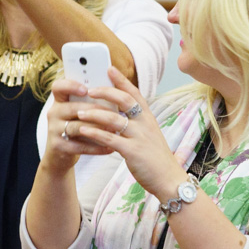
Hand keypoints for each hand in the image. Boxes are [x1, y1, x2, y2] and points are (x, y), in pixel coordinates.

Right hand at [45, 78, 114, 172]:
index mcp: (60, 100)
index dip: (70, 86)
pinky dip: (96, 147)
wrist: (60, 153)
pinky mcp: (58, 146)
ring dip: (98, 129)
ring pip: (77, 127)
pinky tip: (110, 147)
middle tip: (114, 113)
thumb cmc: (76, 127)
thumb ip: (91, 102)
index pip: (59, 87)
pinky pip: (80, 146)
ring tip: (114, 130)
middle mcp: (54, 113)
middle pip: (73, 108)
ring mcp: (54, 130)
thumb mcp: (79, 112)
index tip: (85, 89)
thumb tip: (116, 93)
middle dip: (95, 110)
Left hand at [68, 67, 186, 198]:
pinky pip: (110, 139)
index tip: (110, 68)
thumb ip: (137, 123)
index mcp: (149, 118)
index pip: (135, 93)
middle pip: (124, 100)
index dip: (122, 80)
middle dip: (105, 92)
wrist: (169, 179)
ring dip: (94, 114)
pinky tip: (83, 130)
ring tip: (79, 112)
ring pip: (113, 119)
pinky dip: (95, 133)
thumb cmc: (156, 158)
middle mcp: (145, 124)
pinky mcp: (132, 152)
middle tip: (89, 90)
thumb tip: (119, 114)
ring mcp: (139, 137)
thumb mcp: (150, 135)